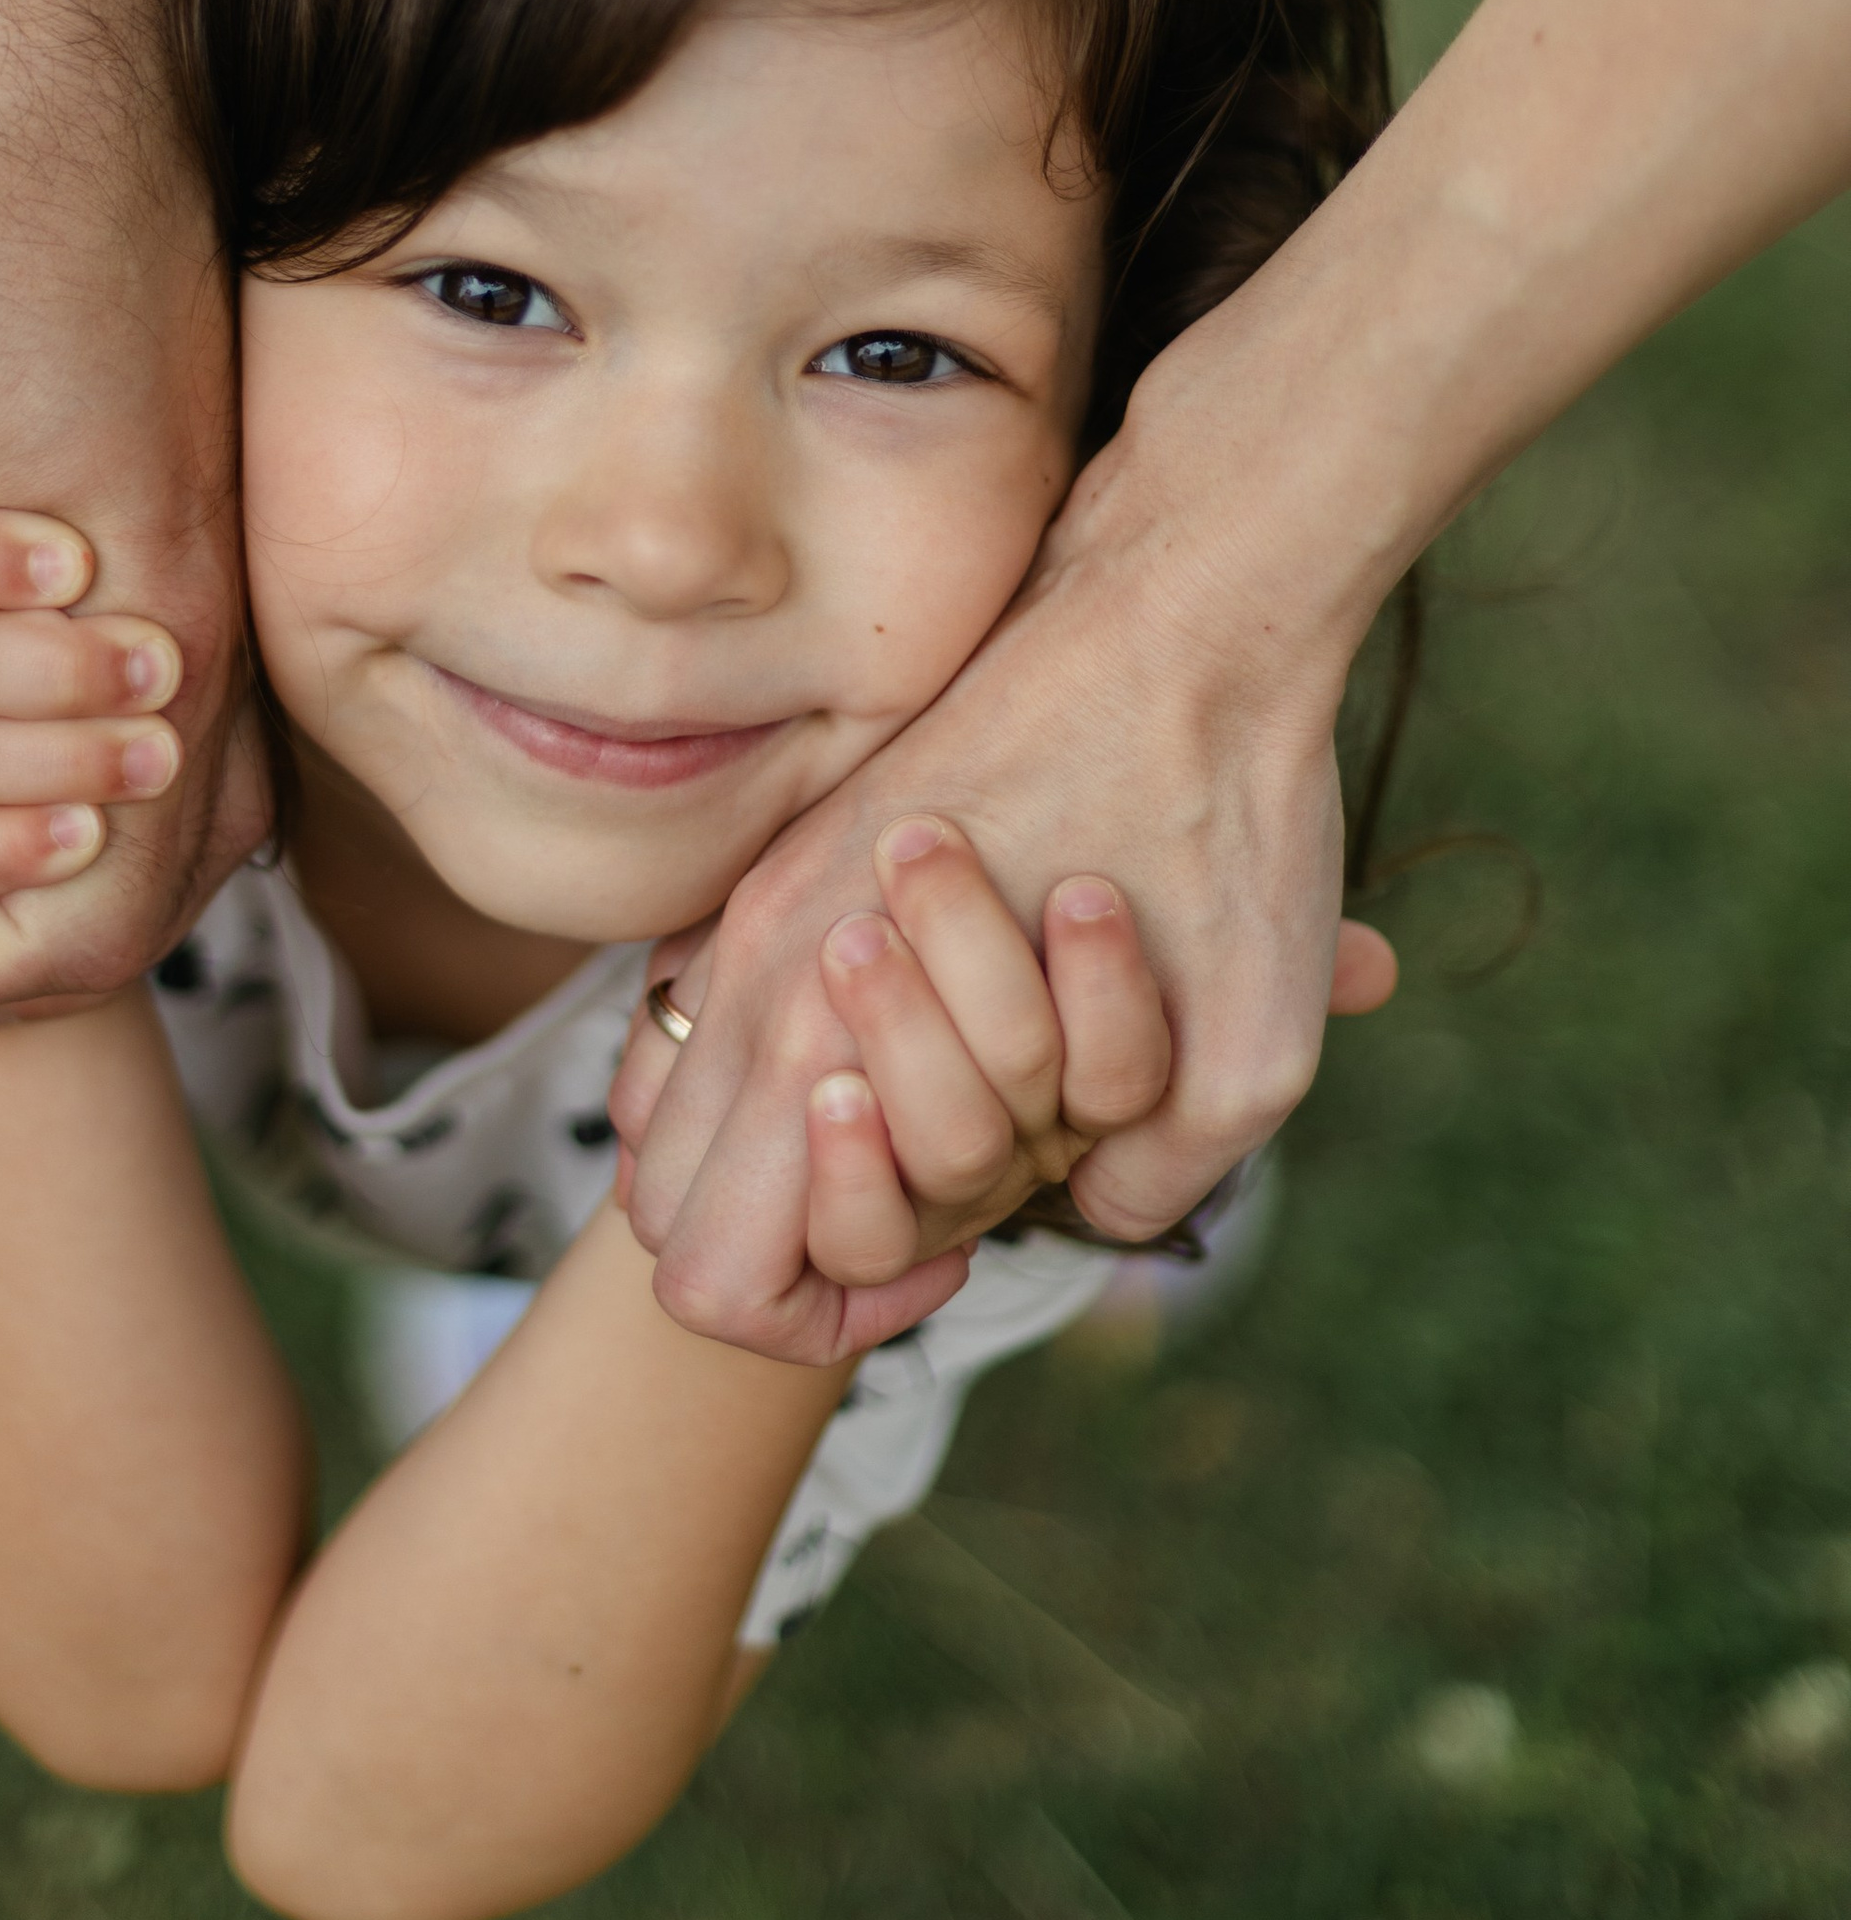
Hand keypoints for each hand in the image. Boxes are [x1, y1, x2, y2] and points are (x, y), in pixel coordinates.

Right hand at [615, 388, 1399, 1355]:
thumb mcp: (1251, 1060)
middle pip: (668, 1199)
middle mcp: (759, 962)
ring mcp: (764, 896)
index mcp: (825, 1029)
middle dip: (796, 1239)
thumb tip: (1086, 1207)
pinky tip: (920, 1029)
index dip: (817, 1310)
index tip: (950, 1249)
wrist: (1191, 608)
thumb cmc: (1227, 827)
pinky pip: (716, 1001)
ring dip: (792, 1141)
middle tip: (953, 1199)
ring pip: (676, 1095)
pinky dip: (788, 1057)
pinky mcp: (798, 844)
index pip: (708, 1275)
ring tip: (944, 1108)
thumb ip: (1150, 1185)